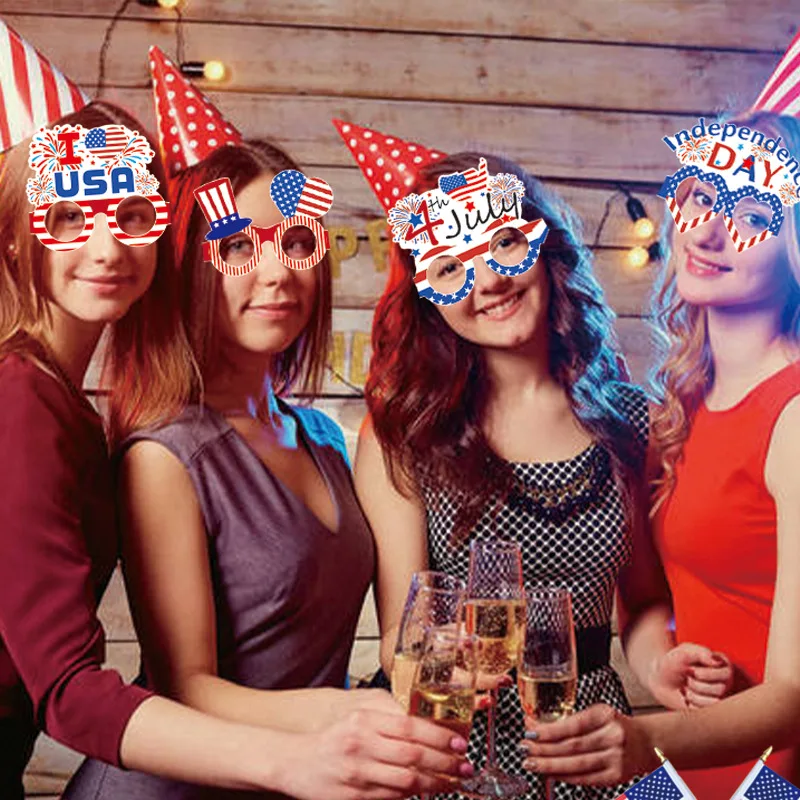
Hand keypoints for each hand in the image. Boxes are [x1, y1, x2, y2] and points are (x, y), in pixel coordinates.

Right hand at [281, 709, 473, 799]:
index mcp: (364, 720)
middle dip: (445, 763)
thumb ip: (387, 720)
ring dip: (435, 784)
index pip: (409, 726)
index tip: (459, 742)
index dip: (439, 735)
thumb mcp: (357, 718)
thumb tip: (426, 727)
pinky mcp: (355, 797)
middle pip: (412, 755)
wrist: (293, 762)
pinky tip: (425, 792)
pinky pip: (392, 798)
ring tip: (453, 783)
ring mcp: (358, 773)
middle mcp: (361, 744)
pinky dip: (412, 796)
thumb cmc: (331, 739)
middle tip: (465, 767)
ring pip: (406, 780)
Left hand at [518, 704, 657, 785]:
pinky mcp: (616, 776)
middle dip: (543, 748)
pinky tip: (549, 773)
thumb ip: (574, 721)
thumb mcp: (599, 714)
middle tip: (524, 748)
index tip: (530, 730)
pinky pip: (585, 778)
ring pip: (576, 764)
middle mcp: (613, 736)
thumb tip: (538, 726)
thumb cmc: (616, 726)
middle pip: (571, 746)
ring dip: (549, 764)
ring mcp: (616, 759)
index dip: (549, 730)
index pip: (572, 725)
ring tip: (530, 762)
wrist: (647, 743)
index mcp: (606, 715)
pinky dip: (564, 776)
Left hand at [647, 643, 733, 709]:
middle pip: (720, 689)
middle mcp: (724, 680)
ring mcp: (719, 695)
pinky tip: (686, 696)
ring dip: (693, 694)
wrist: (660, 679)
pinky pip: (707, 711)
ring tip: (685, 686)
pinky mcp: (710, 708)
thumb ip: (700, 653)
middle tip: (686, 678)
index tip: (689, 668)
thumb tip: (717, 662)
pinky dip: (692, 703)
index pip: (725, 674)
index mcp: (721, 663)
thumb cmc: (673, 662)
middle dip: (696, 684)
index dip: (704, 673)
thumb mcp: (683, 652)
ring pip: (714, 702)